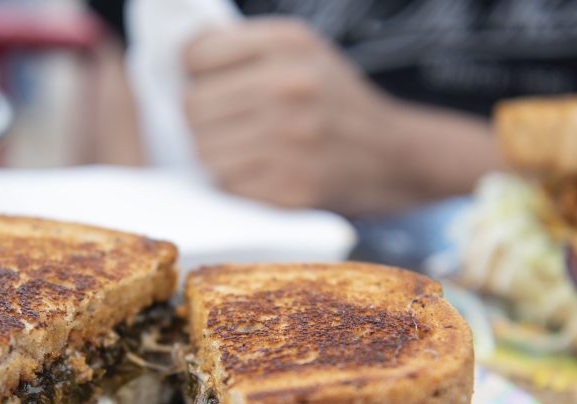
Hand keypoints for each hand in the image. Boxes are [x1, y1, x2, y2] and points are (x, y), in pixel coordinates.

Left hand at [183, 18, 497, 215]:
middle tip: (227, 126)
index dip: (194, 74)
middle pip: (193, 106)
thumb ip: (246, 49)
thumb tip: (179, 61)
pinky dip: (235, 183)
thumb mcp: (304, 53)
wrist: (397, 157)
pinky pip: (227, 184)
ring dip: (216, 155)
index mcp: (289, 44)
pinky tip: (260, 174)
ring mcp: (291, 140)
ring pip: (204, 150)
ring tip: (246, 151)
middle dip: (202, 120)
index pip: (195, 55)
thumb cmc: (338, 104)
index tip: (209, 85)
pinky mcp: (291, 187)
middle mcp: (290, 86)